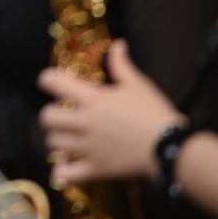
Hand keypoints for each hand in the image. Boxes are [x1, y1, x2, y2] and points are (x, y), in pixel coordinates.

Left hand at [39, 40, 176, 184]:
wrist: (171, 146)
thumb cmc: (154, 111)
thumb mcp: (138, 84)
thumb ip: (121, 64)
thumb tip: (118, 44)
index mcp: (91, 99)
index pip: (52, 82)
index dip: (48, 80)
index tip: (53, 83)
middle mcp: (84, 122)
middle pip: (46, 117)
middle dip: (52, 115)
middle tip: (65, 116)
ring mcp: (87, 147)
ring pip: (53, 143)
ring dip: (59, 140)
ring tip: (71, 139)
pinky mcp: (96, 169)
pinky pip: (66, 174)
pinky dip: (63, 171)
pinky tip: (69, 165)